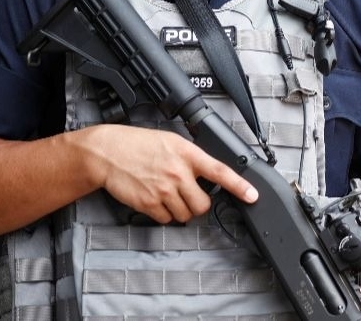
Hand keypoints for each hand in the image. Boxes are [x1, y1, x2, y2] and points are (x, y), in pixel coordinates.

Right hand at [83, 124, 258, 223]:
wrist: (108, 152)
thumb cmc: (139, 144)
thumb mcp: (172, 141)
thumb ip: (191, 157)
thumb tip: (208, 173)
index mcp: (187, 153)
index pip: (220, 171)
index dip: (239, 185)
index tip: (253, 195)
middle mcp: (178, 173)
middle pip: (203, 204)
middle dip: (199, 203)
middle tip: (190, 195)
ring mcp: (164, 190)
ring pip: (186, 215)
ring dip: (181, 210)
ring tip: (169, 194)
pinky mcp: (149, 204)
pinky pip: (167, 219)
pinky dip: (164, 214)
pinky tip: (157, 199)